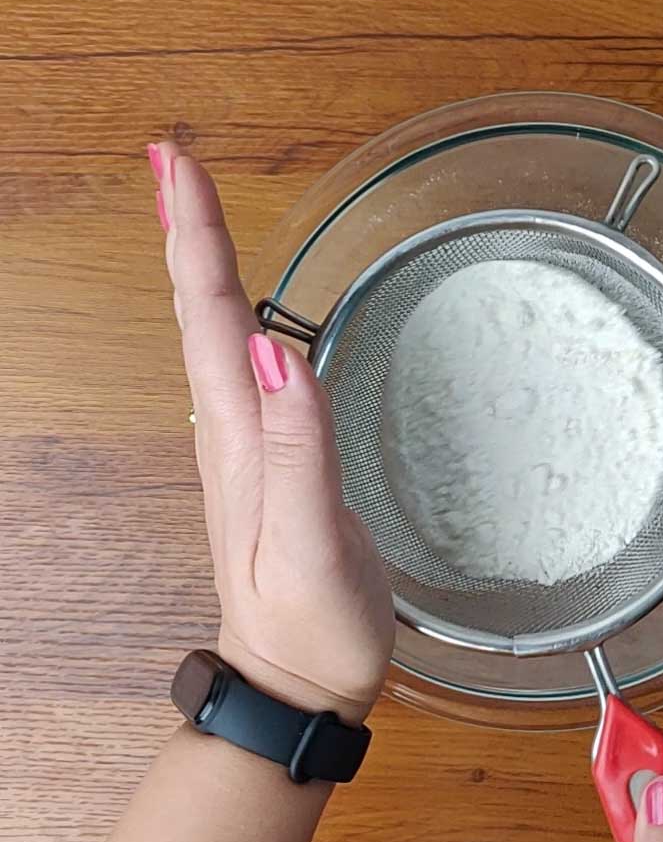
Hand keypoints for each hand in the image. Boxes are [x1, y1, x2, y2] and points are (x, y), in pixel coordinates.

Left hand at [150, 142, 394, 726]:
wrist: (292, 681)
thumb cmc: (310, 623)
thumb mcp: (310, 546)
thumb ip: (297, 451)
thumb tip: (277, 349)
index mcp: (240, 440)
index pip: (212, 320)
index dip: (197, 241)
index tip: (178, 166)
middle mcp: (232, 432)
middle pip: (202, 314)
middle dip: (188, 231)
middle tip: (173, 160)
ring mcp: (246, 446)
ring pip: (214, 335)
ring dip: (201, 265)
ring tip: (194, 206)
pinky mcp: (270, 461)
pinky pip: (241, 369)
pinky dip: (233, 316)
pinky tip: (241, 306)